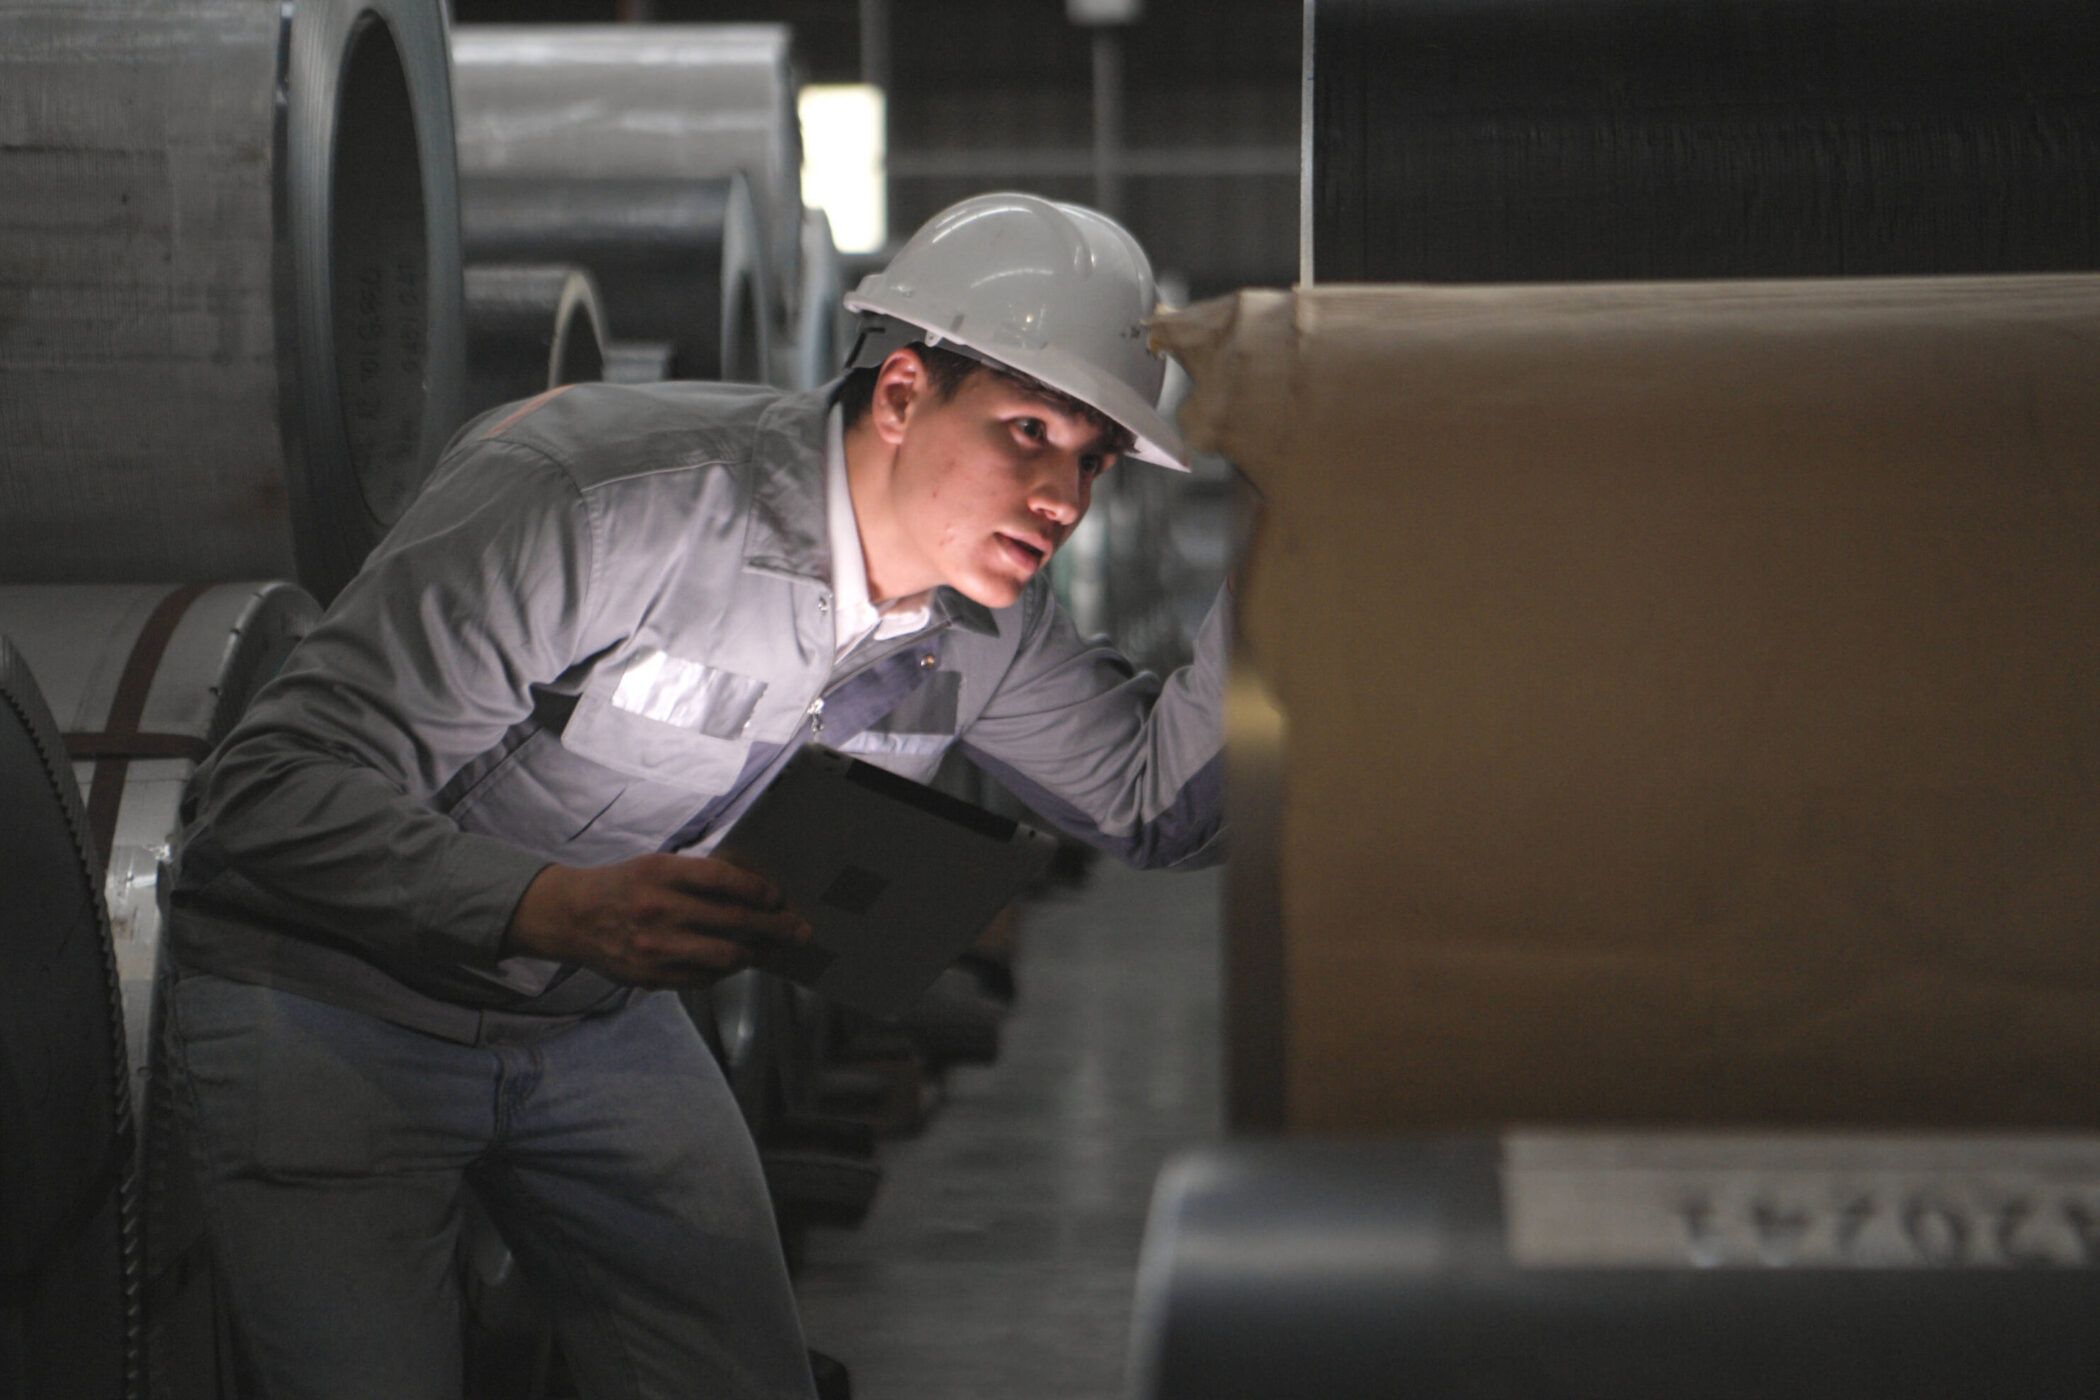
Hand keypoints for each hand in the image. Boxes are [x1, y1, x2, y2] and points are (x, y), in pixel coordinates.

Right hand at [504, 853, 811, 988]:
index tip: (777, 897)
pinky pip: (705, 978)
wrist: (572, 917)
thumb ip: (697, 877)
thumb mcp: (656, 866)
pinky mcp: (652, 976)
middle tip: (798, 930)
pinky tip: (739, 963)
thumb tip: (753, 893)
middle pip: (735, 921)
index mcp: (660, 874)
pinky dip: (727, 971)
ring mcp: (655, 947)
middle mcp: (658, 910)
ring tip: (773, 950)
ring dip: (758, 954)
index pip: (724, 880)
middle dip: (775, 927)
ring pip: (726, 957)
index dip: (758, 890)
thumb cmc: (624, 887)